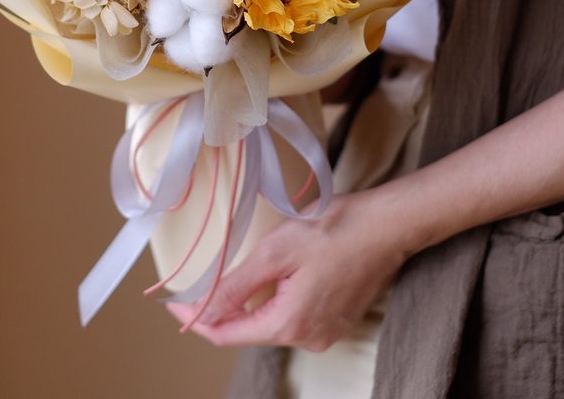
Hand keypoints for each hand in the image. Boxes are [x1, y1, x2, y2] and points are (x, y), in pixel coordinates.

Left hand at [168, 188, 408, 351]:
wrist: (388, 225)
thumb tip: (203, 312)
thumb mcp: (276, 252)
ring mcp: (326, 330)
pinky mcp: (338, 318)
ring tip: (233, 276)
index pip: (228, 334)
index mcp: (289, 324)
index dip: (197, 319)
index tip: (175, 304)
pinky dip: (276, 299)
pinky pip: (294, 315)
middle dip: (223, 309)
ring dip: (251, 303)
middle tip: (199, 285)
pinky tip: (274, 275)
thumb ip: (237, 286)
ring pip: (273, 322)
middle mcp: (309, 338)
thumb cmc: (335, 230)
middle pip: (250, 330)